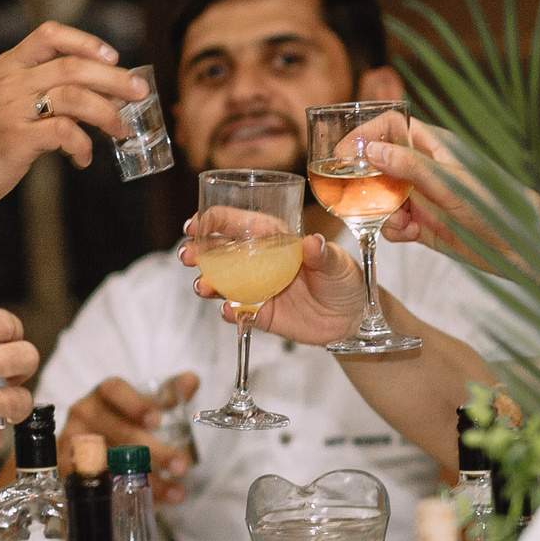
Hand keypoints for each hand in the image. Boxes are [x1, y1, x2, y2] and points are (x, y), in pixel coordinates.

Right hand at [0, 23, 148, 209]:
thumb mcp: (2, 99)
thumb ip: (38, 89)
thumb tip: (95, 94)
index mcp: (9, 66)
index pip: (49, 35)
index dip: (86, 42)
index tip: (112, 57)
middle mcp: (11, 81)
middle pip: (73, 67)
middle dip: (114, 79)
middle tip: (139, 93)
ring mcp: (12, 109)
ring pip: (73, 97)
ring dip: (106, 113)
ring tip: (120, 130)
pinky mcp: (15, 138)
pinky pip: (63, 132)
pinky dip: (82, 145)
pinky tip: (83, 158)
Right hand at [58, 374, 197, 503]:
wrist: (83, 448)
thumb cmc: (118, 421)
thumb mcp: (142, 405)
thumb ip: (167, 394)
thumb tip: (191, 380)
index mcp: (103, 395)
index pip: (114, 391)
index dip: (135, 404)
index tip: (157, 420)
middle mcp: (84, 415)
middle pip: (117, 431)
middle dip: (151, 450)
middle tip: (180, 465)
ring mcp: (73, 444)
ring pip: (110, 463)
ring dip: (145, 479)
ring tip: (175, 492)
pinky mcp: (68, 471)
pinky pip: (98, 486)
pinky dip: (127, 497)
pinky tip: (151, 504)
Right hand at [183, 231, 359, 344]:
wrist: (352, 319)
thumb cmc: (345, 281)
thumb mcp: (339, 264)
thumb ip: (324, 255)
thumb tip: (313, 242)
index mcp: (275, 239)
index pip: (239, 224)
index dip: (214, 221)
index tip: (196, 224)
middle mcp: (260, 261)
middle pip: (220, 252)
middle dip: (198, 251)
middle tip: (186, 255)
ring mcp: (258, 288)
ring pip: (222, 282)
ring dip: (207, 282)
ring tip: (202, 286)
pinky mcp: (262, 314)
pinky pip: (239, 312)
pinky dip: (230, 311)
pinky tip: (228, 310)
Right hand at [371, 121, 539, 272]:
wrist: (522, 249)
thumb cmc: (498, 206)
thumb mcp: (450, 183)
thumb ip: (410, 166)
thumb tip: (371, 150)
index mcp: (432, 146)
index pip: (389, 127)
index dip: (364, 135)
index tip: (343, 154)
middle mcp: (423, 169)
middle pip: (377, 164)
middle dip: (365, 182)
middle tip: (355, 197)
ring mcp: (421, 197)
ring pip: (380, 197)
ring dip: (380, 211)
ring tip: (402, 223)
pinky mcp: (422, 225)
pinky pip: (392, 224)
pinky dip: (394, 231)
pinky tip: (412, 236)